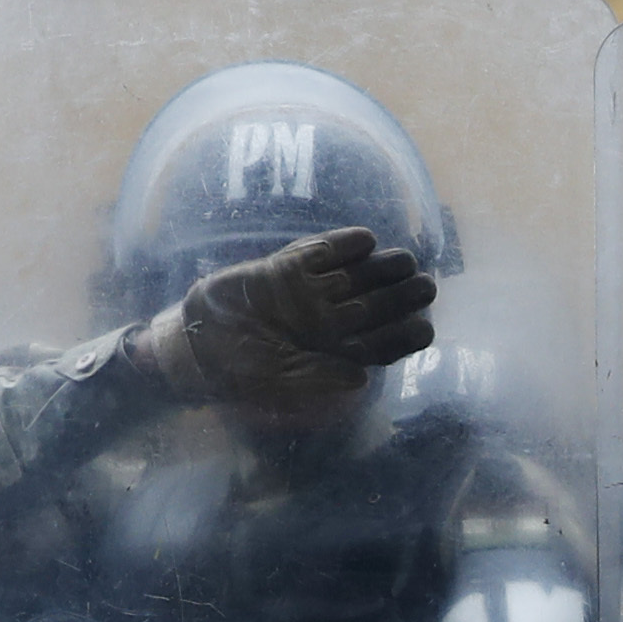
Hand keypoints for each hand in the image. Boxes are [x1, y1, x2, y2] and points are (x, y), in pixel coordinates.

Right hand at [163, 225, 433, 411]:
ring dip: (382, 267)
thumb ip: (318, 378)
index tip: (425, 329)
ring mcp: (310, 292)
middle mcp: (328, 321)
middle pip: (377, 306)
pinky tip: (365, 240)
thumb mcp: (278, 381)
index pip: (380, 345)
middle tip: (426, 285)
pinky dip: (343, 245)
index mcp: (333, 353)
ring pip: (357, 276)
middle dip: (404, 296)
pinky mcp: (288, 268)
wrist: (196, 340)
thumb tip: (360, 378)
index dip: (404, 337)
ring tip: (404, 260)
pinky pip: (322, 254)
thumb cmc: (238, 370)